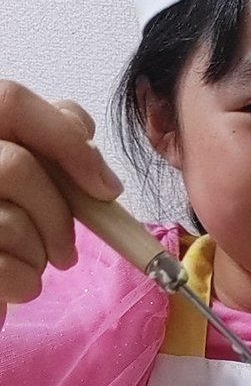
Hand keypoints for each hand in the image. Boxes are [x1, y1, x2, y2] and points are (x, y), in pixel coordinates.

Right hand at [0, 81, 121, 320]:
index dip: (66, 140)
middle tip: (66, 249)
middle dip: (57, 216)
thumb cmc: (2, 219)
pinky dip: (25, 283)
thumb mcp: (22, 174)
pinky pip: (7, 271)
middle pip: (17, 168)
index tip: (105, 188)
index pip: (12, 102)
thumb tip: (101, 176)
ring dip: (40, 254)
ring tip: (28, 260)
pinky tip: (15, 281)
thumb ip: (53, 148)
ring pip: (13, 224)